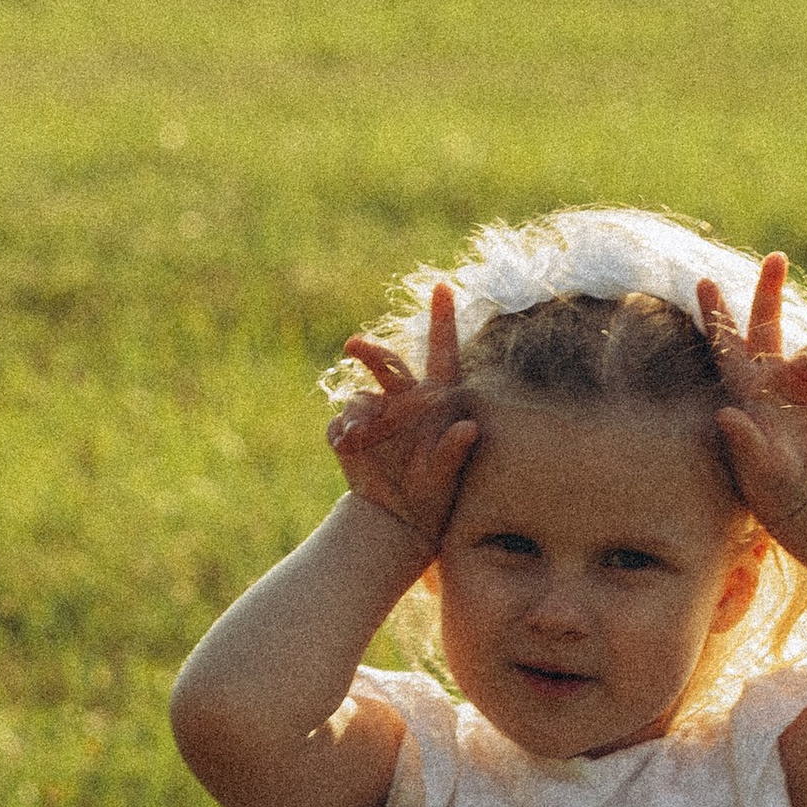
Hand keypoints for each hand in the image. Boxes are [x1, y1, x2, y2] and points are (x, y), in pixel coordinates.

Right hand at [327, 282, 479, 555]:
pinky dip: (340, 434)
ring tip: (356, 443)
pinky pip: (339, 423)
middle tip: (353, 346)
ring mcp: (375, 414)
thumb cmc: (431, 497)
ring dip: (356, 416)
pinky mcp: (349, 432)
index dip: (442, 320)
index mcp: (434, 401)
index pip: (441, 353)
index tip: (442, 286)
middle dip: (370, 351)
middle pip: (387, 362)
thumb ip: (453, 453)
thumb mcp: (444, 479)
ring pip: (359, 397)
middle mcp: (404, 400)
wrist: (394, 520)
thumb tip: (468, 430)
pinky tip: (346, 452)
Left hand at [697, 253, 806, 534]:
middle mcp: (769, 378)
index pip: (724, 344)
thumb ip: (742, 442)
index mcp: (743, 390)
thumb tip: (725, 415)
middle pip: (767, 324)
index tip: (704, 281)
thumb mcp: (754, 468)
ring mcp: (799, 381)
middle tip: (776, 257)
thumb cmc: (771, 487)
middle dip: (770, 290)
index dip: (716, 313)